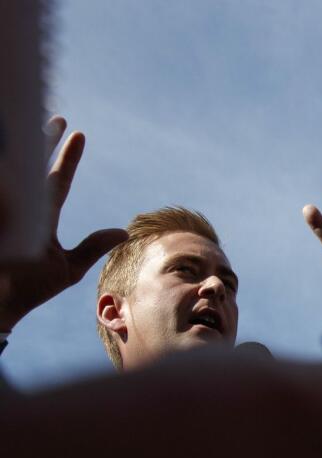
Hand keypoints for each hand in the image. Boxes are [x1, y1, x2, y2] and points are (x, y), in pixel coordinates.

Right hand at [0, 116, 127, 331]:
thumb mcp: (67, 269)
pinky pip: (4, 193)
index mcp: (40, 218)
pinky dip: (8, 175)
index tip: (77, 133)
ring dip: (21, 148)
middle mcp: (20, 210)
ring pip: (14, 174)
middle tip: (56, 117)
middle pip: (32, 169)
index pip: (56, 181)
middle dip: (41, 142)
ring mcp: (5, 212)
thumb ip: (93, 247)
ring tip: (29, 118)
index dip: (66, 157)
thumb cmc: (30, 290)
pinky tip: (11, 152)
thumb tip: (123, 232)